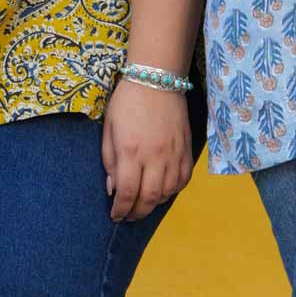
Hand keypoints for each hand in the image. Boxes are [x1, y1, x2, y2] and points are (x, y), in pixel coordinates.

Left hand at [101, 79, 194, 223]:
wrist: (156, 79)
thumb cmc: (127, 102)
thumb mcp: (108, 129)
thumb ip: (110, 161)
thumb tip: (113, 189)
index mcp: (131, 151)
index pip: (127, 192)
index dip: (120, 209)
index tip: (115, 215)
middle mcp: (155, 157)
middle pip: (149, 198)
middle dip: (137, 213)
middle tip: (128, 216)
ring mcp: (174, 154)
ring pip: (168, 193)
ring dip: (154, 204)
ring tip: (144, 204)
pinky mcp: (187, 150)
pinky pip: (183, 180)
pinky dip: (172, 191)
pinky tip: (162, 191)